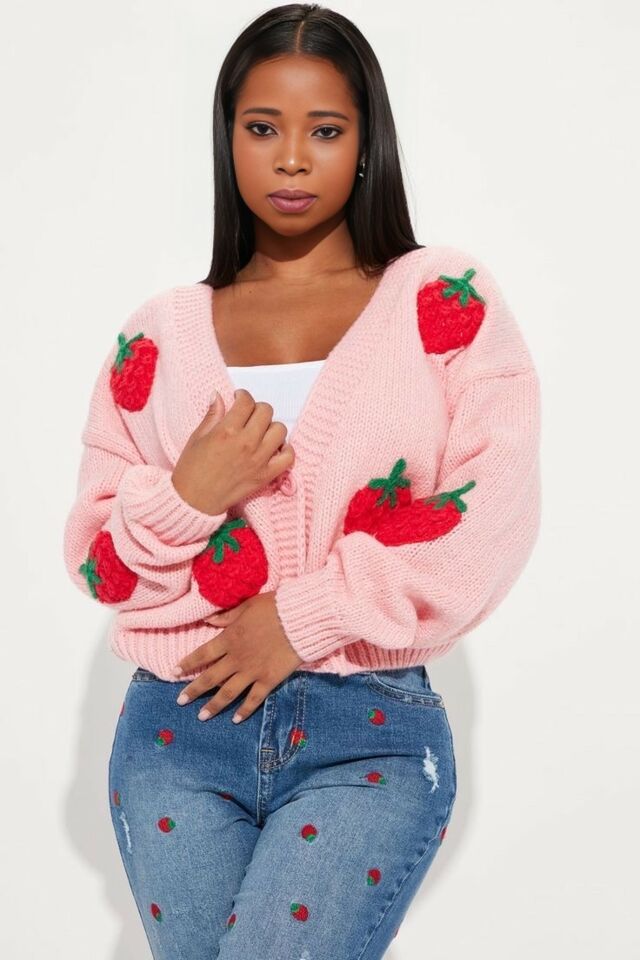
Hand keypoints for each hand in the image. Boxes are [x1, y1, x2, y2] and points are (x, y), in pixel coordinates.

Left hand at [170, 590, 303, 722]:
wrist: (300, 619)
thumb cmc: (274, 607)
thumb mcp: (247, 606)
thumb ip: (227, 616)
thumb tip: (207, 619)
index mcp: (229, 638)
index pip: (202, 654)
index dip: (187, 663)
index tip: (174, 672)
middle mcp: (236, 658)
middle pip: (210, 678)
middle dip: (194, 690)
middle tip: (180, 701)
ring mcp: (252, 671)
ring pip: (228, 693)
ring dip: (213, 706)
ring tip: (201, 716)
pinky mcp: (269, 679)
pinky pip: (254, 698)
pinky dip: (244, 710)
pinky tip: (236, 719)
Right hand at [171, 389, 294, 515]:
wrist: (194, 501)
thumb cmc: (191, 471)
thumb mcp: (197, 437)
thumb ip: (212, 415)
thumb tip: (218, 395)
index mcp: (227, 431)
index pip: (246, 401)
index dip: (243, 396)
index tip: (239, 399)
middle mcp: (246, 443)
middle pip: (266, 411)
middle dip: (257, 409)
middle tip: (249, 415)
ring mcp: (259, 460)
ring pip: (280, 429)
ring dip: (271, 427)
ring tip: (260, 432)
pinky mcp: (266, 475)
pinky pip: (288, 457)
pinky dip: (285, 450)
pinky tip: (272, 449)